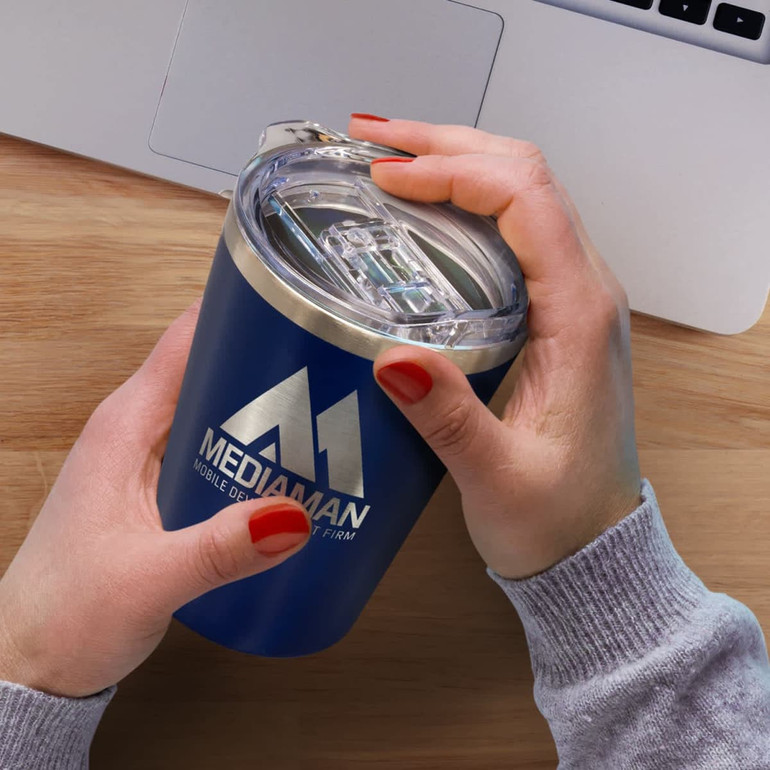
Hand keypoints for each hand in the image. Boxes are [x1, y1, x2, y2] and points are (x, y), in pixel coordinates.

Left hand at [0, 302, 310, 697]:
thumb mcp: (148, 579)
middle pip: (212, 366)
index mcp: (123, 425)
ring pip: (218, 408)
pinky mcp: (162, 486)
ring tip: (328, 413)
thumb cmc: (64, 612)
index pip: (185, 339)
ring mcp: (149, 457)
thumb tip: (295, 516)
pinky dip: (255, 447)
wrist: (34, 660)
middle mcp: (136, 429)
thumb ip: (221, 549)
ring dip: (268, 407)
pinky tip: (292, 470)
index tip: (296, 304)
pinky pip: (216, 445)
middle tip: (333, 369)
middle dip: (271, 361)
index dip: (239, 312)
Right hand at [350, 116, 641, 578]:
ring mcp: (568, 298)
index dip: (452, 172)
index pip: (524, 199)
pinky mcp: (548, 315)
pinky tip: (419, 215)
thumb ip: (450, 419)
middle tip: (371, 141)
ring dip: (455, 164)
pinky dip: (463, 205)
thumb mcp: (500, 477)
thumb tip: (392, 359)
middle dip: (445, 144)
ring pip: (519, 195)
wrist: (592, 547)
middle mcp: (583, 292)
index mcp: (579, 316)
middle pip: (522, 176)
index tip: (385, 177)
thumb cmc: (560, 517)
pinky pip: (512, 232)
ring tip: (386, 159)